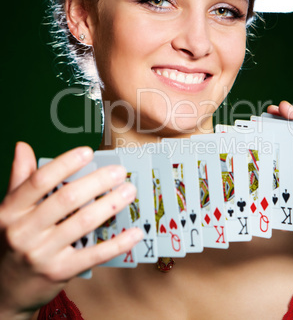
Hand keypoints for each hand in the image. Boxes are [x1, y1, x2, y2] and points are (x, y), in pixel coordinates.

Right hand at [0, 142, 142, 318]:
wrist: (4, 291)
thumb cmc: (11, 243)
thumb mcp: (9, 212)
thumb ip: (20, 180)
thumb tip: (22, 147)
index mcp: (11, 211)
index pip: (39, 181)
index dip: (65, 163)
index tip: (88, 152)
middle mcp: (24, 232)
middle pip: (67, 199)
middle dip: (97, 182)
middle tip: (119, 172)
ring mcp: (42, 254)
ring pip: (83, 222)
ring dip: (111, 204)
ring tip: (129, 191)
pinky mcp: (59, 272)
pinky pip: (94, 254)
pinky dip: (118, 242)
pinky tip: (135, 232)